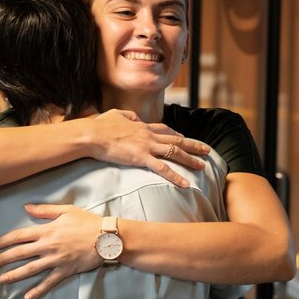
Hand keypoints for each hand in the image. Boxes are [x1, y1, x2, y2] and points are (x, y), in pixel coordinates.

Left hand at [0, 204, 103, 298]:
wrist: (107, 238)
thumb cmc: (87, 222)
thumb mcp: (66, 211)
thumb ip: (44, 210)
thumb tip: (26, 208)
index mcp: (46, 230)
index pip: (20, 236)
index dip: (5, 241)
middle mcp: (48, 246)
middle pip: (21, 253)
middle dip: (4, 259)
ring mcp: (56, 260)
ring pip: (31, 269)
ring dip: (15, 275)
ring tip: (2, 280)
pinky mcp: (65, 271)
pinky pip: (49, 282)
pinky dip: (38, 290)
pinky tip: (28, 297)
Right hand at [88, 109, 209, 187]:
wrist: (91, 135)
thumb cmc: (98, 126)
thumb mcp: (114, 114)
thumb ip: (126, 115)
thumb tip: (134, 117)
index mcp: (141, 126)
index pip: (163, 129)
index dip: (176, 134)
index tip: (184, 138)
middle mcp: (148, 135)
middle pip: (175, 140)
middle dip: (193, 145)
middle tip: (207, 150)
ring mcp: (146, 146)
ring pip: (174, 152)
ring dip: (191, 159)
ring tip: (203, 166)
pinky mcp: (141, 158)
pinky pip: (162, 169)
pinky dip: (176, 177)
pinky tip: (186, 184)